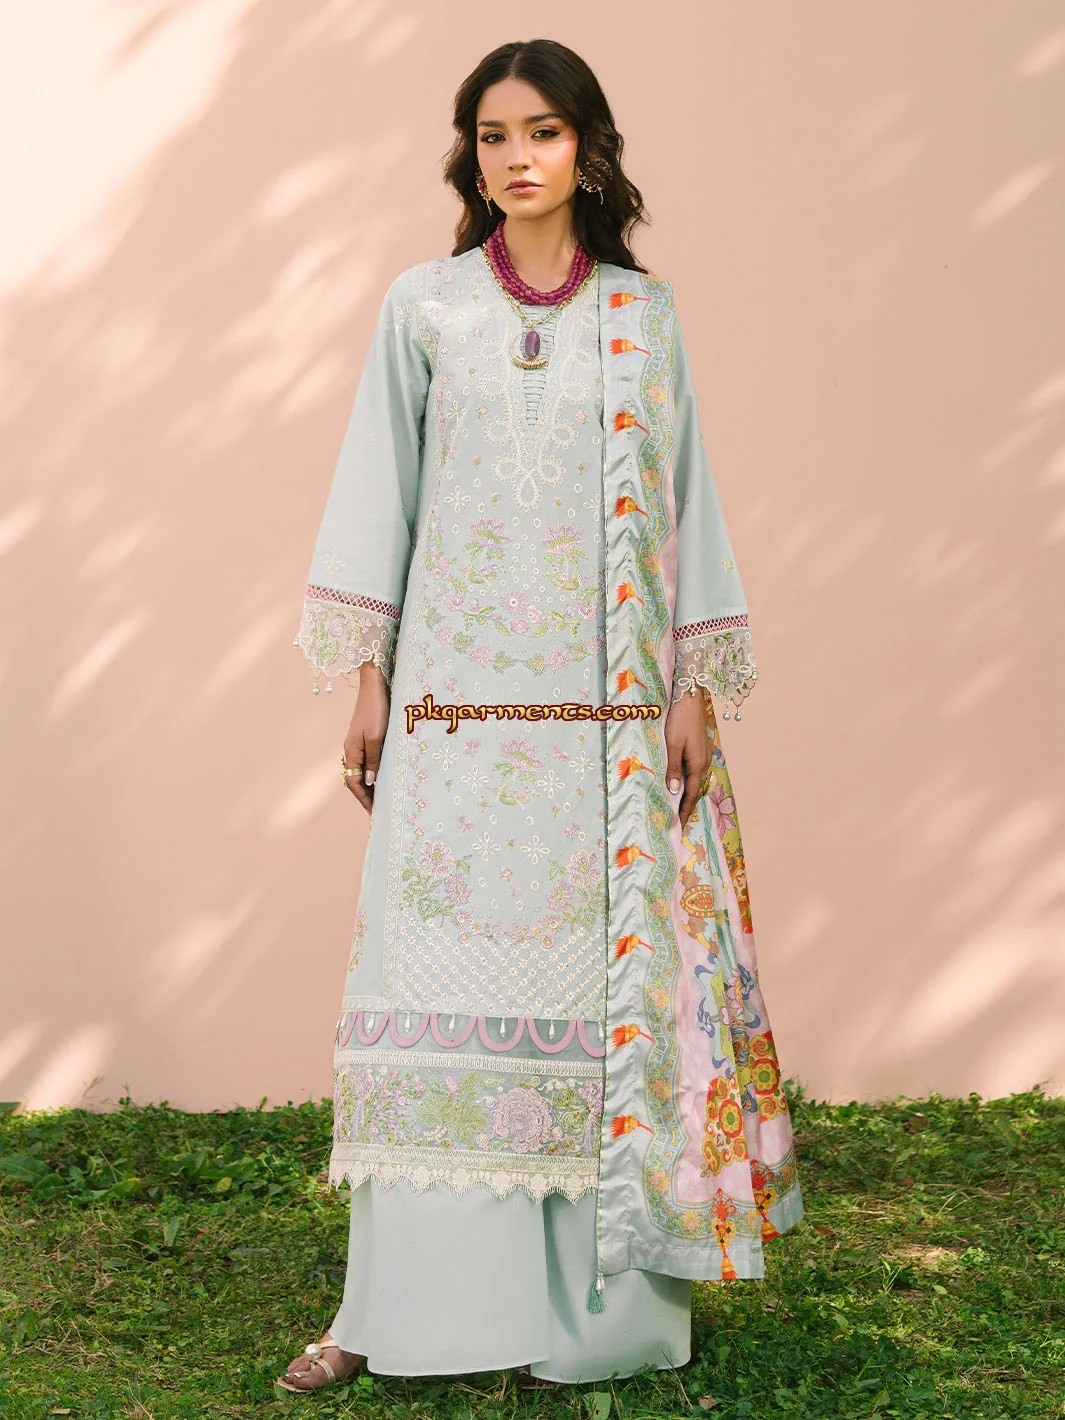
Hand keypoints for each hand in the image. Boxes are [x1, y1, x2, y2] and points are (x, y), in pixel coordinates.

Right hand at [342, 663, 389, 813]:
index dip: (364, 800)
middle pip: (355, 780)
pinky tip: (384, 777)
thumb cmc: (377, 709)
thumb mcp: (377, 737)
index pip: (353, 783)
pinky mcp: (366, 737)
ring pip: (361, 772)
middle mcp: (351, 750)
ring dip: (370, 786)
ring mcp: (358, 744)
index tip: (375, 814)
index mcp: (351, 752)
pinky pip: (367, 761)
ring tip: (383, 799)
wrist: (375, 685)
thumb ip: (374, 761)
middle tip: (380, 811)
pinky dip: (374, 773)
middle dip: (366, 797)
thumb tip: (369, 783)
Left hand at [664, 687, 709, 828]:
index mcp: (698, 764)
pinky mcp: (700, 748)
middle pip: (695, 789)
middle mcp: (704, 762)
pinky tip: (680, 783)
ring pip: (695, 780)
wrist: (690, 696)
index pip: (691, 794)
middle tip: (677, 822)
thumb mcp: (672, 745)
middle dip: (686, 806)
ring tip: (677, 807)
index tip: (679, 826)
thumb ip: (672, 768)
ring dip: (687, 794)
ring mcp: (704, 754)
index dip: (685, 811)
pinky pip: (695, 770)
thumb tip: (673, 791)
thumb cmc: (679, 719)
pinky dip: (688, 781)